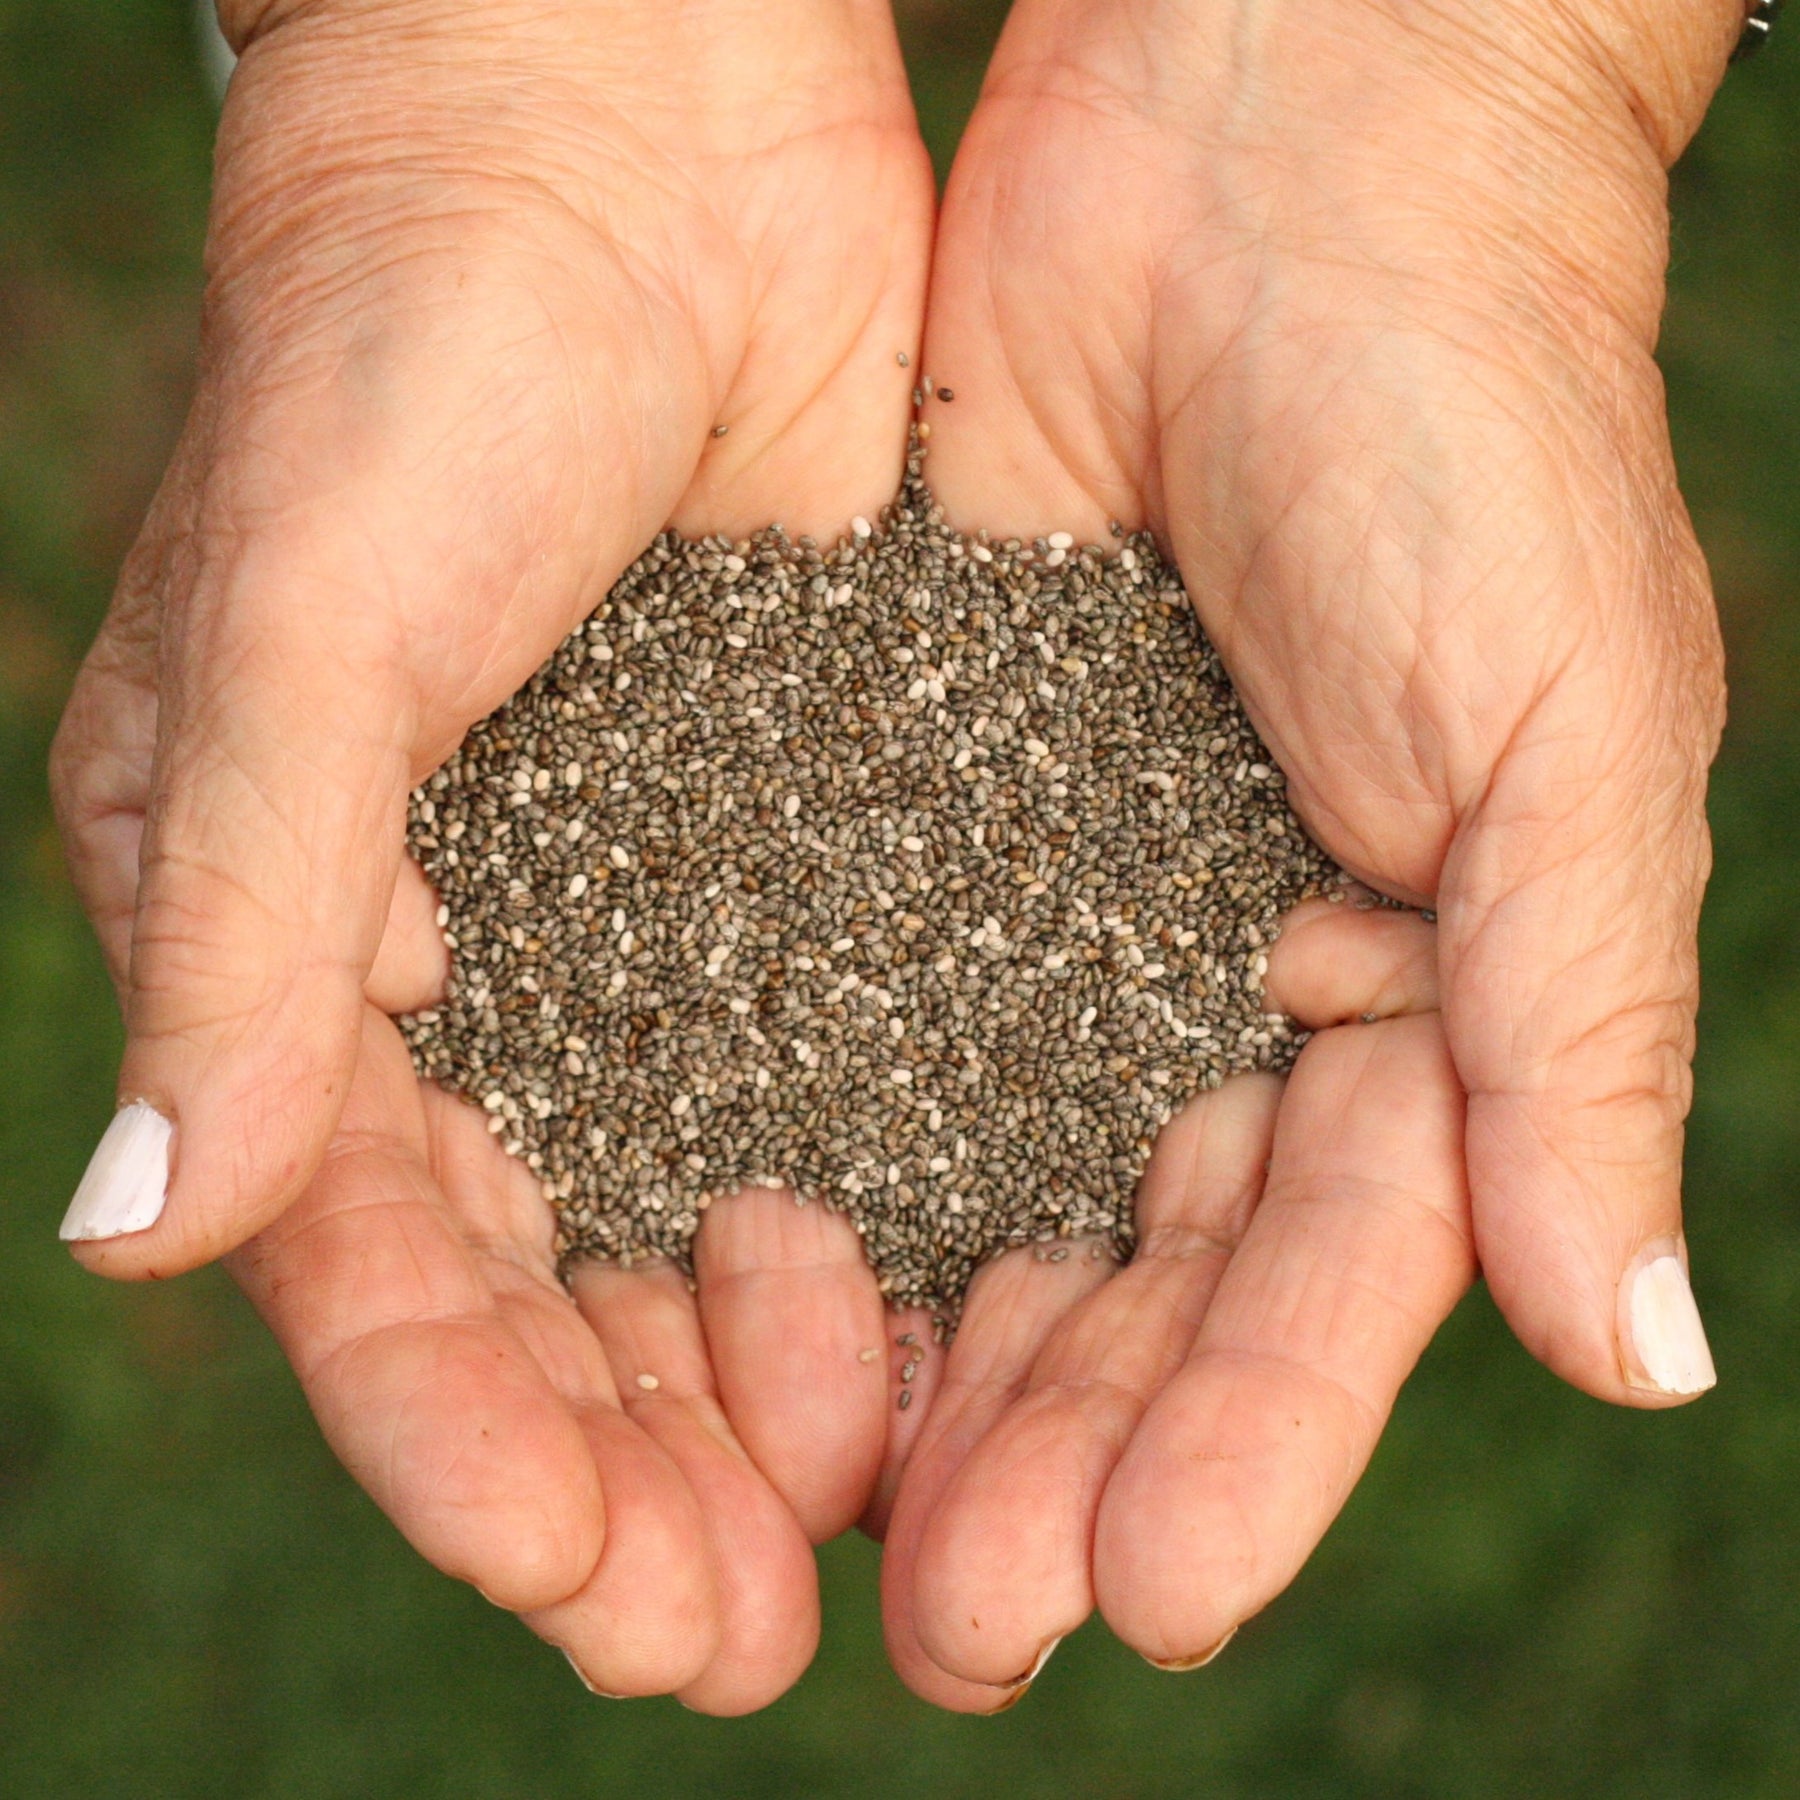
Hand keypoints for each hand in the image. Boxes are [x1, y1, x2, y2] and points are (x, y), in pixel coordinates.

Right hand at [51, 0, 933, 1707]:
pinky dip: (895, 1207)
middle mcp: (484, 959)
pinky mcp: (821, 844)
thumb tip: (146, 1235)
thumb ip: (245, 928)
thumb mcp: (305, 630)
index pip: (372, 1246)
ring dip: (773, 1378)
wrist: (617, 139)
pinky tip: (963, 1319)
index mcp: (304, 933)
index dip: (460, 1430)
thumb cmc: (406, 339)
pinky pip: (852, 1069)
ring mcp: (665, 915)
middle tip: (741, 1635)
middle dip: (633, 1464)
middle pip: (553, 1281)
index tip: (572, 1579)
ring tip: (870, 1519)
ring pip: (708, 1212)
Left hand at [879, 0, 1737, 1703]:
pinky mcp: (908, 807)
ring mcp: (1055, 907)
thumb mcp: (1568, 729)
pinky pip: (851, 1012)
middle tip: (957, 1625)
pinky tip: (731, 1283)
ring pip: (988, 1183)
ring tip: (826, 1519)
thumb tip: (1637, 1346)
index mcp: (1413, 991)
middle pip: (1140, 1269)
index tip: (1155, 1594)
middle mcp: (1223, 980)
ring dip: (922, 1356)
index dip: (1253, 1438)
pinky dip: (809, 1147)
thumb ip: (1583, 1032)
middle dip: (1061, 1446)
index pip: (1334, 1269)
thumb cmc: (1469, 409)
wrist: (1267, 152)